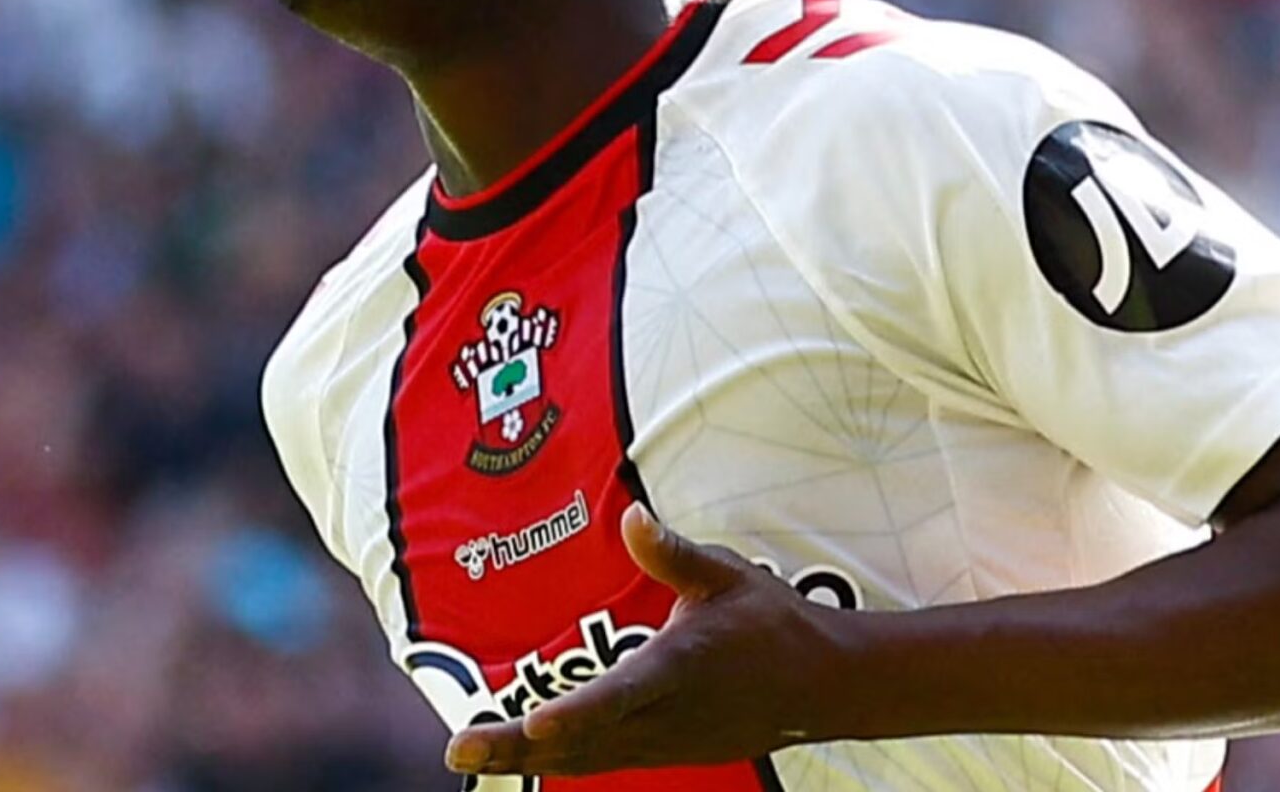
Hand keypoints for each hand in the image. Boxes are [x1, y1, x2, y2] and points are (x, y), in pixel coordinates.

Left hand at [443, 503, 854, 776]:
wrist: (822, 686)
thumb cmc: (770, 622)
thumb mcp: (727, 576)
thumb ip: (673, 553)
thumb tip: (630, 517)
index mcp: (682, 666)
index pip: (624, 694)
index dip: (580, 712)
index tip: (535, 723)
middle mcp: (669, 715)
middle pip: (585, 740)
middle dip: (518, 748)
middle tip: (457, 749)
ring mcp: (665, 743)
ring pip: (585, 759)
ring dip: (524, 761)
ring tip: (466, 755)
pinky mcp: (663, 752)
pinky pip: (599, 762)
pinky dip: (556, 761)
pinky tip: (514, 756)